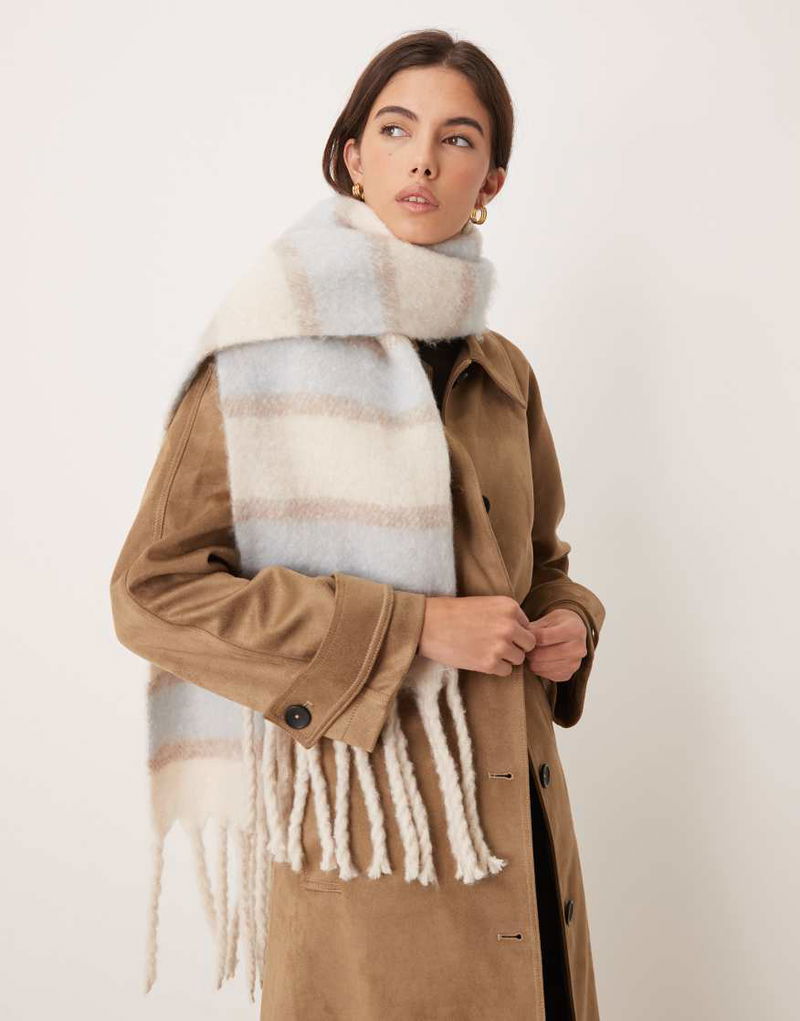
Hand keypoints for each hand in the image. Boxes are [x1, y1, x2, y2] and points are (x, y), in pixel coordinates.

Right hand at [418, 595, 536, 675]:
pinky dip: (496, 668)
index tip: (496, 632)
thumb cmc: (452, 613)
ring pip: (519, 659)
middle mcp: (509, 625)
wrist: (428, 624)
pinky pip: (506, 671)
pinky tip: (480, 659)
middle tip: (496, 646)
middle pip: (529, 644)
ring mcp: (501, 645)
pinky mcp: (490, 663)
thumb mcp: (485, 604)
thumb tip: (522, 635)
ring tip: (486, 651)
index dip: (514, 632)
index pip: (527, 626)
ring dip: (506, 658)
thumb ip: (506, 617)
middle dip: (516, 646)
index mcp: (509, 606)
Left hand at [525, 607, 587, 682]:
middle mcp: (578, 648)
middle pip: (542, 655)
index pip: (543, 637)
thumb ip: (535, 628)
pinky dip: (539, 670)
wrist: (575, 633)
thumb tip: (520, 638)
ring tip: (531, 653)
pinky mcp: (569, 674)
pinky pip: (547, 676)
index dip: (529, 638)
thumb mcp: (549, 619)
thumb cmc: (559, 624)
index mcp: (575, 630)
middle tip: (525, 648)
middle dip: (530, 652)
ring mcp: (575, 663)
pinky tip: (539, 661)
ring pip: (543, 667)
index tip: (524, 637)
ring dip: (532, 662)